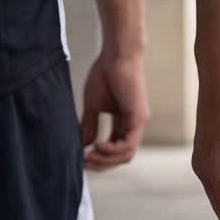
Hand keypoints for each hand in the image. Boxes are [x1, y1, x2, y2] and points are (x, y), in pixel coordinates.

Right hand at [80, 49, 148, 168]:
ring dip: (106, 159)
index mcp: (123, 123)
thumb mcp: (93, 106)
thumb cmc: (105, 74)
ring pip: (126, 155)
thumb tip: (83, 145)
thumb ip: (90, 125)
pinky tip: (97, 145)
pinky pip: (128, 144)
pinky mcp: (139, 118)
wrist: (115, 55)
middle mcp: (133, 126)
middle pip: (121, 157)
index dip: (99, 159)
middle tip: (83, 163)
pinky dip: (112, 149)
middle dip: (101, 164)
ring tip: (89, 156)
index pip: (115, 150)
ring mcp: (138, 123)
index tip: (81, 160)